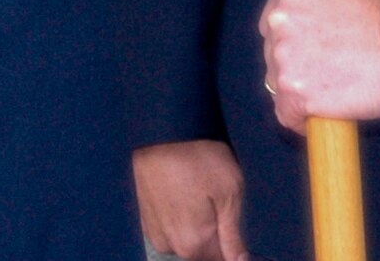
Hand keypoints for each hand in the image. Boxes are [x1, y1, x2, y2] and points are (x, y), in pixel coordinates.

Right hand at [131, 140, 248, 260]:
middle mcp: (171, 246)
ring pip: (185, 240)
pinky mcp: (145, 218)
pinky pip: (169, 229)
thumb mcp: (229, 191)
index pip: (221, 259)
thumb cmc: (199, 157)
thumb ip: (234, 235)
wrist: (160, 132)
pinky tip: (185, 191)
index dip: (233, 244)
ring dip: (196, 225)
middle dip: (215, 232)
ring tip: (201, 191)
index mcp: (194, 244)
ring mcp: (154, 233)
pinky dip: (180, 216)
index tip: (234, 221)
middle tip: (219, 199)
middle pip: (202, 251)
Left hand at [260, 0, 379, 132]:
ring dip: (297, 89)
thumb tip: (309, 17)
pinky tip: (316, 118)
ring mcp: (284, 57)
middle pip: (272, 51)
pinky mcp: (295, 93)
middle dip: (294, 61)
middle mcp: (278, 19)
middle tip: (323, 71)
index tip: (307, 48)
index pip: (273, 20)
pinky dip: (299, 119)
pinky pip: (286, 114)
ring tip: (328, 93)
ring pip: (277, 82)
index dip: (291, 37)